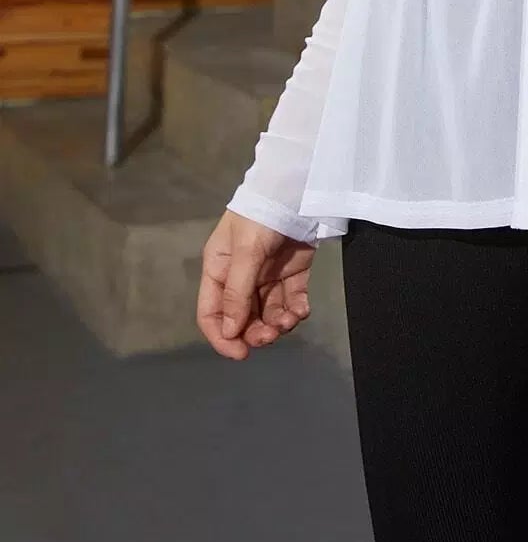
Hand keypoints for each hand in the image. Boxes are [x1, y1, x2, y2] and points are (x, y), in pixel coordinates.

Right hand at [197, 209, 315, 358]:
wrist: (298, 188)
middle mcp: (241, 275)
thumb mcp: (245, 251)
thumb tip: (230, 332)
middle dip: (256, 331)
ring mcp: (268, 274)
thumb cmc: (261, 215)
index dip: (222, 337)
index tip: (240, 353)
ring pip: (268, 312)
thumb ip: (237, 292)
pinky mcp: (293, 271)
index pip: (212, 313)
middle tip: (272, 335)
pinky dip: (296, 310)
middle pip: (242, 317)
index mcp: (219, 269)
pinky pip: (292, 300)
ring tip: (291, 319)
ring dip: (278, 323)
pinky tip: (302, 310)